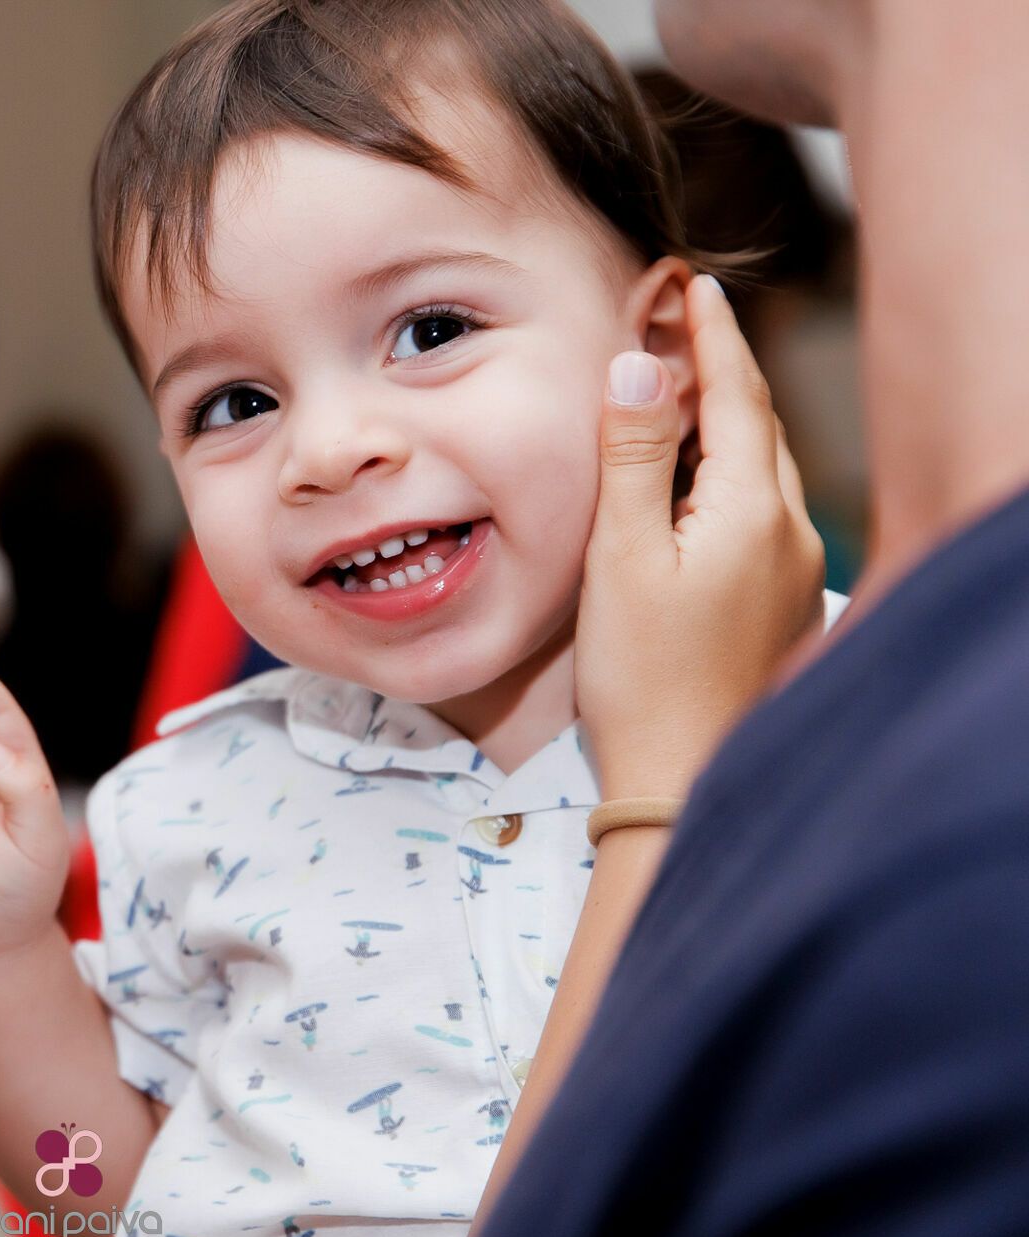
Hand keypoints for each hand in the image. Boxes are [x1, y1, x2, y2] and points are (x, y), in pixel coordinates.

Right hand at [577, 275, 826, 800]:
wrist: (682, 776)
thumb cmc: (642, 674)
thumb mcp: (620, 556)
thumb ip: (632, 456)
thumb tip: (641, 365)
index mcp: (750, 510)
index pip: (735, 396)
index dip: (712, 337)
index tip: (693, 287)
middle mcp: (788, 532)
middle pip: (757, 427)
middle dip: (722, 370)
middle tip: (685, 323)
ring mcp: (790, 571)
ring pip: (759, 470)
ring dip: (724, 422)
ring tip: (682, 391)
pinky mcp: (776, 603)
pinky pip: (756, 512)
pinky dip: (725, 475)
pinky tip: (692, 484)